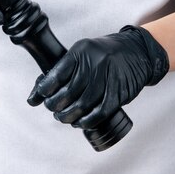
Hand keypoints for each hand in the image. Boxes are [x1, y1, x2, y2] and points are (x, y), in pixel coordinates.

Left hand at [27, 26, 168, 128]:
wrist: (137, 51)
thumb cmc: (104, 54)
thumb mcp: (84, 53)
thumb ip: (64, 70)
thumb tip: (37, 93)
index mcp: (81, 51)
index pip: (57, 74)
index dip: (45, 89)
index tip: (40, 97)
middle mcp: (95, 63)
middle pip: (68, 93)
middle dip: (56, 106)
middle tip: (53, 110)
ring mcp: (108, 78)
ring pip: (82, 105)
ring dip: (69, 116)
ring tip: (64, 118)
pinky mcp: (119, 92)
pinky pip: (99, 112)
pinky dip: (86, 121)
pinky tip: (79, 122)